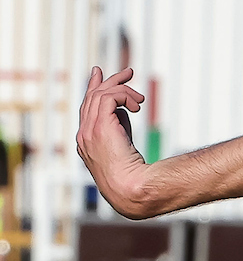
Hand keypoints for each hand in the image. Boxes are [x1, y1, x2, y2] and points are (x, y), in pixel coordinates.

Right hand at [76, 67, 154, 218]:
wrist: (129, 188)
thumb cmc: (131, 175)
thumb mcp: (123, 145)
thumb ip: (120, 126)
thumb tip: (124, 109)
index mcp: (86, 139)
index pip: (86, 107)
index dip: (94, 88)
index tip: (99, 73)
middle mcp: (83, 134)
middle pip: (92, 97)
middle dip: (110, 81)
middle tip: (129, 72)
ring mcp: (89, 130)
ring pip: (100, 95)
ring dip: (123, 89)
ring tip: (141, 99)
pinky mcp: (100, 127)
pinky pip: (109, 98)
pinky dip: (124, 96)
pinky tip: (137, 106)